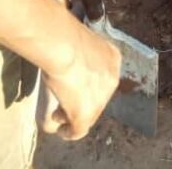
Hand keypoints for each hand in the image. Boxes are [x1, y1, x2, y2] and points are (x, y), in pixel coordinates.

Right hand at [41, 20, 120, 140]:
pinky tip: (61, 129)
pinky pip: (78, 130)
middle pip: (97, 97)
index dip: (87, 86)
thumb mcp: (79, 43)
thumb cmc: (65, 38)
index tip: (73, 87)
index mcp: (113, 59)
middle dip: (81, 102)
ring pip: (89, 114)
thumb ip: (80, 54)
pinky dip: (69, 132)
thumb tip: (66, 55)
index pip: (102, 78)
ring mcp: (100, 99)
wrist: (64, 46)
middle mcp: (112, 79)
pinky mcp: (86, 114)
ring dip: (74, 117)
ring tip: (59, 115)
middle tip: (64, 104)